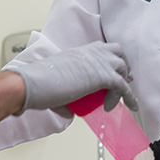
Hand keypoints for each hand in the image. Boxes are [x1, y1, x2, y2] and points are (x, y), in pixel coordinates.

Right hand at [8, 42, 136, 116]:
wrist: (31, 84)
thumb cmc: (37, 85)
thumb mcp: (55, 86)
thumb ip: (65, 97)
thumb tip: (69, 111)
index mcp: (78, 52)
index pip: (101, 48)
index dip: (110, 59)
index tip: (114, 69)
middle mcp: (90, 52)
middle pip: (117, 52)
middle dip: (123, 65)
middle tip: (126, 79)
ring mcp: (98, 62)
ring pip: (122, 68)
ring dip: (125, 82)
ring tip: (124, 98)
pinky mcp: (103, 76)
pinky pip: (122, 86)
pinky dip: (128, 97)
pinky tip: (128, 106)